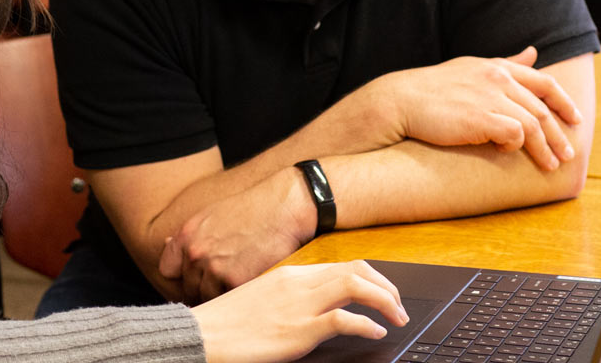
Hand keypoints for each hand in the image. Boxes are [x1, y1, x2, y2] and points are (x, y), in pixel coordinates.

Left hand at [159, 170, 311, 302]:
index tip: (197, 278)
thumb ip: (190, 235)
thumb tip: (167, 244)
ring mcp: (215, 269)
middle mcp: (195, 253)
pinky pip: (229, 302)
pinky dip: (239, 299)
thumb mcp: (212, 214)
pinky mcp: (237, 281)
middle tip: (225, 284)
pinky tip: (250, 288)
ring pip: (208, 298)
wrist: (286, 207)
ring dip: (222, 296)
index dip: (183, 276)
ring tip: (239, 288)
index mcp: (186, 235)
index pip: (168, 270)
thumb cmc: (254, 209)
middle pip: (189, 288)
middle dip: (204, 288)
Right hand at [191, 261, 407, 362]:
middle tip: (399, 306)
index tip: (384, 292)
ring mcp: (301, 305)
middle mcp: (300, 283)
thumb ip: (289, 297)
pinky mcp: (300, 330)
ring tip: (397, 318)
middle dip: (387, 286)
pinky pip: (346, 320)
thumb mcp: (262, 300)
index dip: (372, 278)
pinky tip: (376, 333)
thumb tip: (314, 306)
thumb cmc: (226, 324)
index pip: (344, 265)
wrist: (202, 335)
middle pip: (358, 271)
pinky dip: (368, 325)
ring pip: (357, 287)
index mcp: (291, 274)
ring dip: (386, 301)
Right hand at [364, 46, 582, 169]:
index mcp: (498, 67)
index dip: (564, 102)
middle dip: (559, 135)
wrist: (402, 100)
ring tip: (550, 165)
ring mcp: (490, 98)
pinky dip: (515, 147)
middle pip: (542, 109)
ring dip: (545, 149)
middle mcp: (498, 79)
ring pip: (533, 126)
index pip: (545, 83)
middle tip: (569, 153)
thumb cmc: (434, 89)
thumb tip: (533, 52)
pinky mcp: (481, 119)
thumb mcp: (473, 67)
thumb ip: (506, 63)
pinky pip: (514, 136)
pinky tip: (505, 153)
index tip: (576, 119)